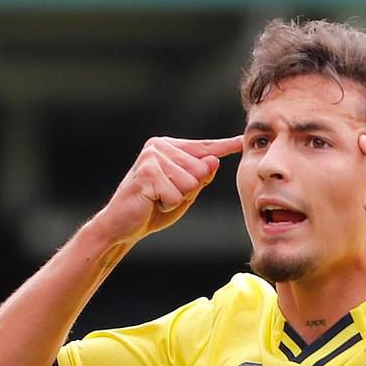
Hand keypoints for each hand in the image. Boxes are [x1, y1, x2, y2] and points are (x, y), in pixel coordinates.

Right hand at [97, 135, 242, 242]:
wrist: (122, 225)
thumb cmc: (154, 208)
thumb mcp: (185, 193)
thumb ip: (201, 178)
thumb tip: (213, 161)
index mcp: (170, 147)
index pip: (204, 148)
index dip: (225, 146)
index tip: (242, 141)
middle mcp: (160, 146)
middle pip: (201, 170)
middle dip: (188, 192)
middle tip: (165, 197)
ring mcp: (152, 157)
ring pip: (190, 183)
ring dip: (177, 199)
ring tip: (158, 199)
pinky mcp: (147, 173)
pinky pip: (176, 195)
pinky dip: (167, 206)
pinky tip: (152, 203)